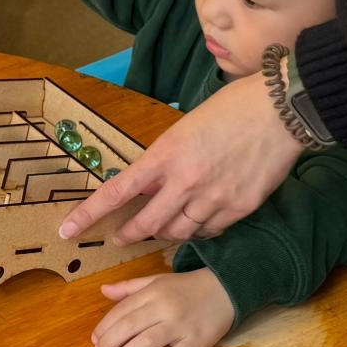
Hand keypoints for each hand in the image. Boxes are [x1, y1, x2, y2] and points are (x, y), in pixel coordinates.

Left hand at [60, 75, 302, 243]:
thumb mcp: (184, 129)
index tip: (67, 230)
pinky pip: (209, 231)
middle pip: (146, 224)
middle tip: (119, 236)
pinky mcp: (238, 209)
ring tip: (158, 230)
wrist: (279, 109)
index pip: (117, 191)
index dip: (88, 214)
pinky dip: (198, 230)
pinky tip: (196, 224)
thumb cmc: (230, 109)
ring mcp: (213, 198)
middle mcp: (184, 182)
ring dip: (163, 233)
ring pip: (177, 232)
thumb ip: (165, 159)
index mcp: (165, 155)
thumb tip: (151, 182)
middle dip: (128, 233)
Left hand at [91, 268, 234, 346]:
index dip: (105, 326)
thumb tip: (103, 290)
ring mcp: (182, 325)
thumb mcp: (157, 281)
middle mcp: (165, 307)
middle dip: (111, 341)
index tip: (95, 339)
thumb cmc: (186, 287)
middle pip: (131, 326)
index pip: (122, 310)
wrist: (226, 288)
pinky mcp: (198, 341)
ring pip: (149, 341)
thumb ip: (129, 287)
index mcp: (153, 292)